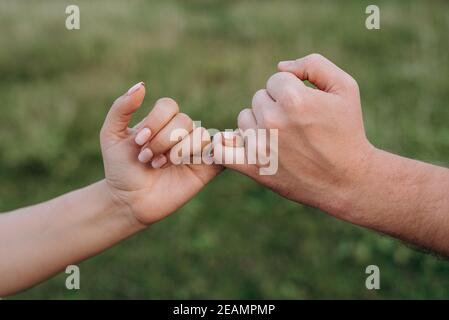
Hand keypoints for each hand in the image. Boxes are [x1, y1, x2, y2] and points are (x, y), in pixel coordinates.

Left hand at [100, 82, 221, 224]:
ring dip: (178, 151)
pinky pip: (217, 152)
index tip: (138, 142)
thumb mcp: (111, 135)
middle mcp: (180, 133)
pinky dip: (206, 154)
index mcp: (161, 122)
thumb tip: (142, 85)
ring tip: (159, 166)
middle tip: (147, 159)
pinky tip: (183, 163)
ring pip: (200, 135)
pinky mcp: (206, 169)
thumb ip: (121, 108)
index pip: (169, 106)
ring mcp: (194, 150)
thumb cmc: (120, 169)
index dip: (155, 121)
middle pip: (184, 121)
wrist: (128, 201)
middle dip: (162, 140)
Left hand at [214, 54, 375, 217]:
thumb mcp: (345, 87)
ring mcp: (260, 145)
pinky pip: (222, 150)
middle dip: (276, 106)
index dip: (292, 90)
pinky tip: (234, 145)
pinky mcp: (252, 167)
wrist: (347, 180)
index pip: (275, 80)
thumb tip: (280, 67)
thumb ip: (313, 65)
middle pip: (259, 98)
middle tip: (297, 125)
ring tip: (282, 138)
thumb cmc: (347, 131)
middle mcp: (273, 120)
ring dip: (258, 124)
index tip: (306, 107)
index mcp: (293, 99)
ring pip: (244, 119)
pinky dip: (224, 146)